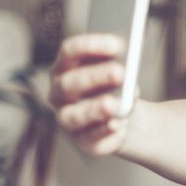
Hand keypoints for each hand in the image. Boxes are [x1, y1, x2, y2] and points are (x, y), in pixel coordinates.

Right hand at [48, 33, 132, 155]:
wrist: (126, 115)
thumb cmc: (119, 86)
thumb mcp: (122, 72)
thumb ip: (119, 66)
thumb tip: (126, 67)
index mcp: (65, 67)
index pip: (69, 51)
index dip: (91, 46)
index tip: (117, 43)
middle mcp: (59, 93)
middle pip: (69, 83)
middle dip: (94, 77)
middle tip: (120, 72)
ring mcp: (67, 119)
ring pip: (73, 116)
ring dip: (94, 109)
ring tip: (114, 105)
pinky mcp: (83, 141)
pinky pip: (90, 139)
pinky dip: (104, 133)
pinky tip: (117, 126)